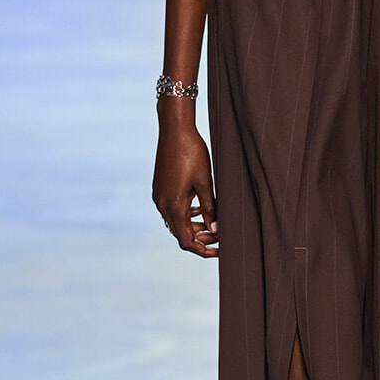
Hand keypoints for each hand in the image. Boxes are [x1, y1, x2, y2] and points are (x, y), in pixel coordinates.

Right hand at [153, 111, 217, 255]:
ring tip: (212, 223)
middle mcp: (162, 204)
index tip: (220, 250)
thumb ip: (210, 208)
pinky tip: (200, 207)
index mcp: (173, 205)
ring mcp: (159, 195)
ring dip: (193, 226)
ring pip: (176, 221)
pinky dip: (186, 214)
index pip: (185, 240)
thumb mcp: (206, 182)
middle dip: (200, 238)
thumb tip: (216, 230)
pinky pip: (172, 209)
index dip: (202, 249)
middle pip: (180, 233)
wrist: (175, 129)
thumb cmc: (192, 153)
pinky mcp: (160, 187)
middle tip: (220, 235)